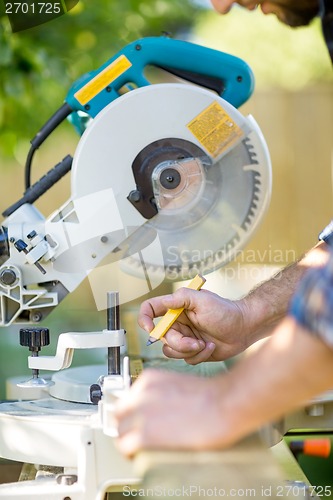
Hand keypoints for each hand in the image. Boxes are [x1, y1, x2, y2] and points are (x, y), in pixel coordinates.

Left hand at [115, 369, 229, 457]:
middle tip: (139, 437)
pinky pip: (126, 447)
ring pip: (121, 432)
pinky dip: (132, 454)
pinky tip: (143, 456)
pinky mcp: (145, 434)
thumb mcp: (179, 385)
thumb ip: (161, 395)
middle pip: (120, 415)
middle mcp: (141, 393)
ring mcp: (141, 413)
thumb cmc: (212, 396)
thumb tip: (158, 411)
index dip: (133, 414)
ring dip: (130, 442)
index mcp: (149, 380)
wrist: (224, 403)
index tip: (139, 422)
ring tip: (144, 449)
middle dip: (128, 427)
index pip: (127, 400)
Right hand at [139, 288, 249, 362]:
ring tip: (205, 344)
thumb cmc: (226, 311)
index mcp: (176, 308)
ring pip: (171, 351)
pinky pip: (186, 359)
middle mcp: (178, 323)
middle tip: (195, 342)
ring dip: (188, 350)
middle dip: (178, 343)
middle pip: (161, 337)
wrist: (244, 328)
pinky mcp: (193, 351)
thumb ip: (181, 298)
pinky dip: (199, 355)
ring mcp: (185, 337)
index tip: (149, 328)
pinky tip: (211, 347)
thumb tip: (164, 302)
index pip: (151, 309)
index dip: (144, 318)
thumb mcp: (203, 299)